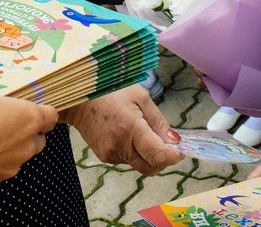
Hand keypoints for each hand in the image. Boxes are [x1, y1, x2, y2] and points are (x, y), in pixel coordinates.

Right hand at [0, 60, 57, 209]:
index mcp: (28, 119)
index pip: (51, 115)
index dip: (44, 109)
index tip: (32, 105)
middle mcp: (26, 146)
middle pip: (38, 138)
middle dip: (28, 130)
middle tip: (7, 119)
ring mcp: (11, 167)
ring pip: (19, 156)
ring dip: (10, 147)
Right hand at [61, 85, 182, 174]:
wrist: (79, 99)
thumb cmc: (111, 91)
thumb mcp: (140, 97)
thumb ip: (158, 121)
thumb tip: (174, 141)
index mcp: (131, 129)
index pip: (158, 156)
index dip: (173, 156)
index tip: (181, 150)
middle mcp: (120, 146)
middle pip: (151, 168)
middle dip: (164, 160)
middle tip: (169, 146)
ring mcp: (111, 154)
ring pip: (140, 164)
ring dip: (148, 155)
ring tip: (143, 132)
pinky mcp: (105, 157)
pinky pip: (127, 160)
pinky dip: (135, 152)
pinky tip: (128, 134)